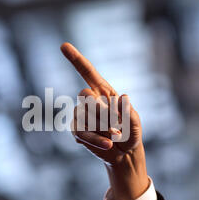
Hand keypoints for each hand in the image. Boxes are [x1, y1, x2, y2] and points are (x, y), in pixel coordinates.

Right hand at [60, 42, 149, 199]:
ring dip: (102, 129)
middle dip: (99, 110)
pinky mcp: (77, 131)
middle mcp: (89, 101)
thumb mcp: (135, 123)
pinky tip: (107, 145)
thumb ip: (129, 112)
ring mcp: (81, 116)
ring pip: (83, 117)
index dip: (76, 59)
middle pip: (84, 95)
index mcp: (103, 91)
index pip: (88, 72)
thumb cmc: (130, 133)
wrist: (124, 154)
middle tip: (115, 125)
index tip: (63, 45)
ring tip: (115, 137)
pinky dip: (96, 140)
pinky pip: (81, 133)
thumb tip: (122, 97)